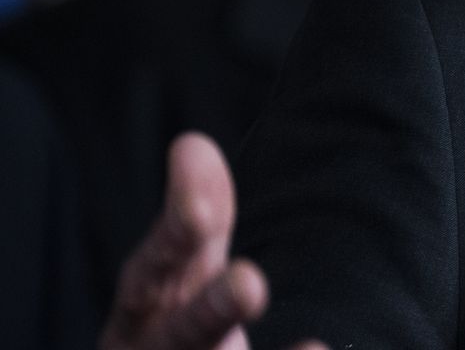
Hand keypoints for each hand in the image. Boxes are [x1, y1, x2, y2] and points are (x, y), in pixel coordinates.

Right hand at [100, 133, 322, 349]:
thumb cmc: (172, 333)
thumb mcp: (178, 279)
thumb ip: (194, 222)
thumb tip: (193, 143)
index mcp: (141, 318)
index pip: (150, 274)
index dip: (174, 241)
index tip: (199, 208)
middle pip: (179, 338)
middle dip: (210, 312)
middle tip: (250, 280)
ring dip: (232, 338)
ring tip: (316, 348)